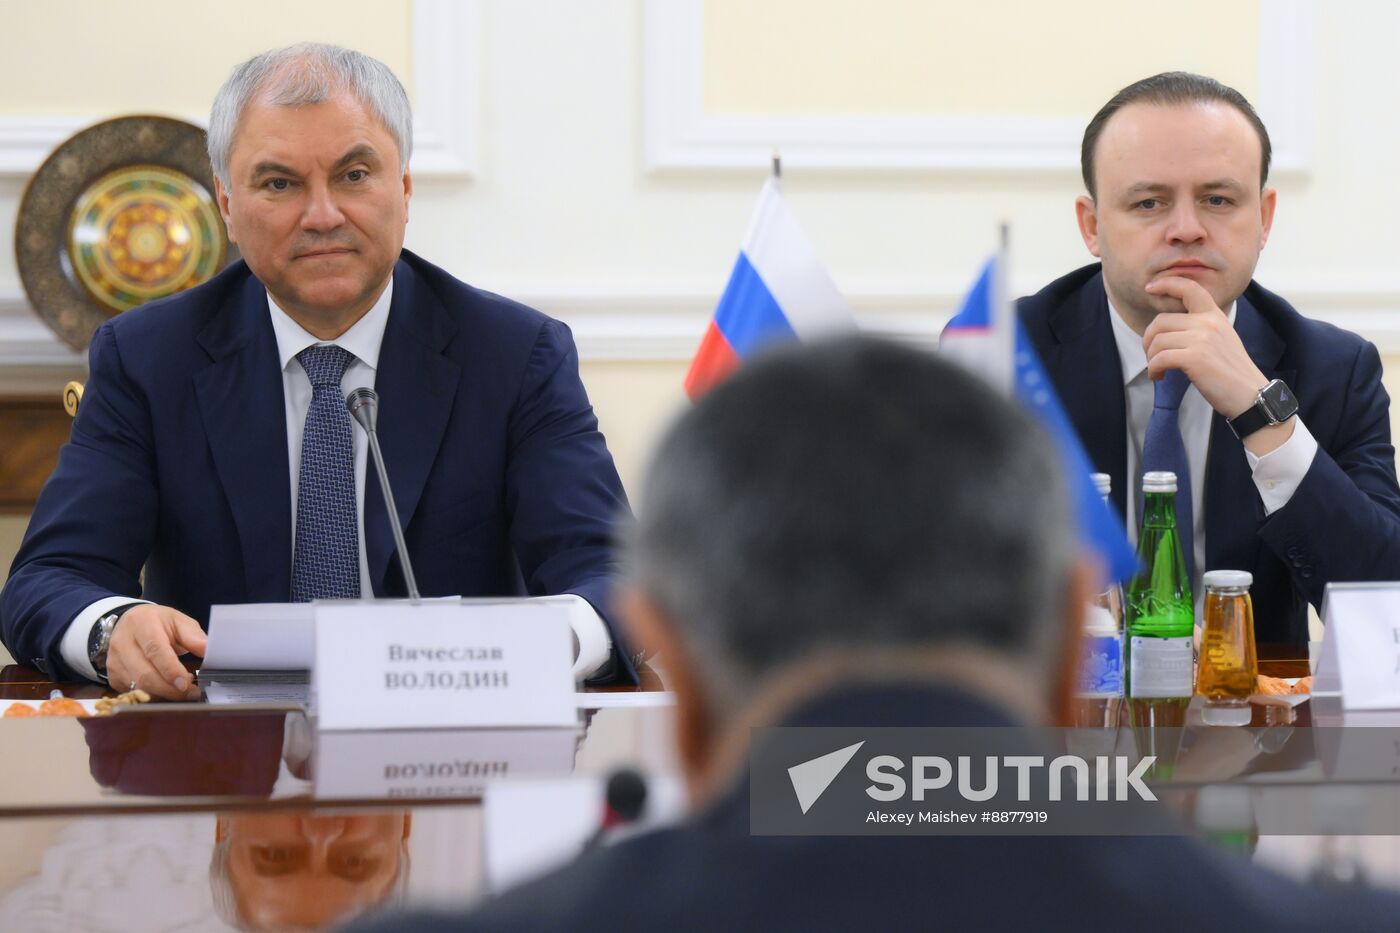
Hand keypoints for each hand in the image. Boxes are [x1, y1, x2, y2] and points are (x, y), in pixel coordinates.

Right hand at [105, 604, 206, 699]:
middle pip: (144, 674)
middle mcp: (122, 643)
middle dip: (170, 689)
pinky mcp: (113, 677)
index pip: (154, 650)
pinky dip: (153, 696)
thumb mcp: (178, 621)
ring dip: (163, 694)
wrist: (130, 623)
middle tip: (192, 693)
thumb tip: (209, 651)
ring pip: (138, 687)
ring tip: (183, 692)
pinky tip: (167, 691)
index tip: (186, 683)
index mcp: (141, 623)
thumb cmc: (158, 622)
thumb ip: (193, 636)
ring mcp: (114, 662)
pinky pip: (133, 693)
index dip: (170, 669)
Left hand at [1142, 276, 1267, 417]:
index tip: (1150, 288)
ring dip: (1150, 358)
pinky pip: (1160, 358)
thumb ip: (1200, 327)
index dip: (1167, 283)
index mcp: (1215, 316)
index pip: (1190, 288)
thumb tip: (1168, 328)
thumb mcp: (1221, 339)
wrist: (1250, 395)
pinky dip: (1153, 369)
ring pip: (1157, 341)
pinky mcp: (1195, 358)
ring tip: (1157, 370)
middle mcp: (1208, 323)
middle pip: (1160, 321)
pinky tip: (1159, 377)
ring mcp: (1202, 339)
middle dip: (1148, 340)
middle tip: (1152, 356)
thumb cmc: (1231, 372)